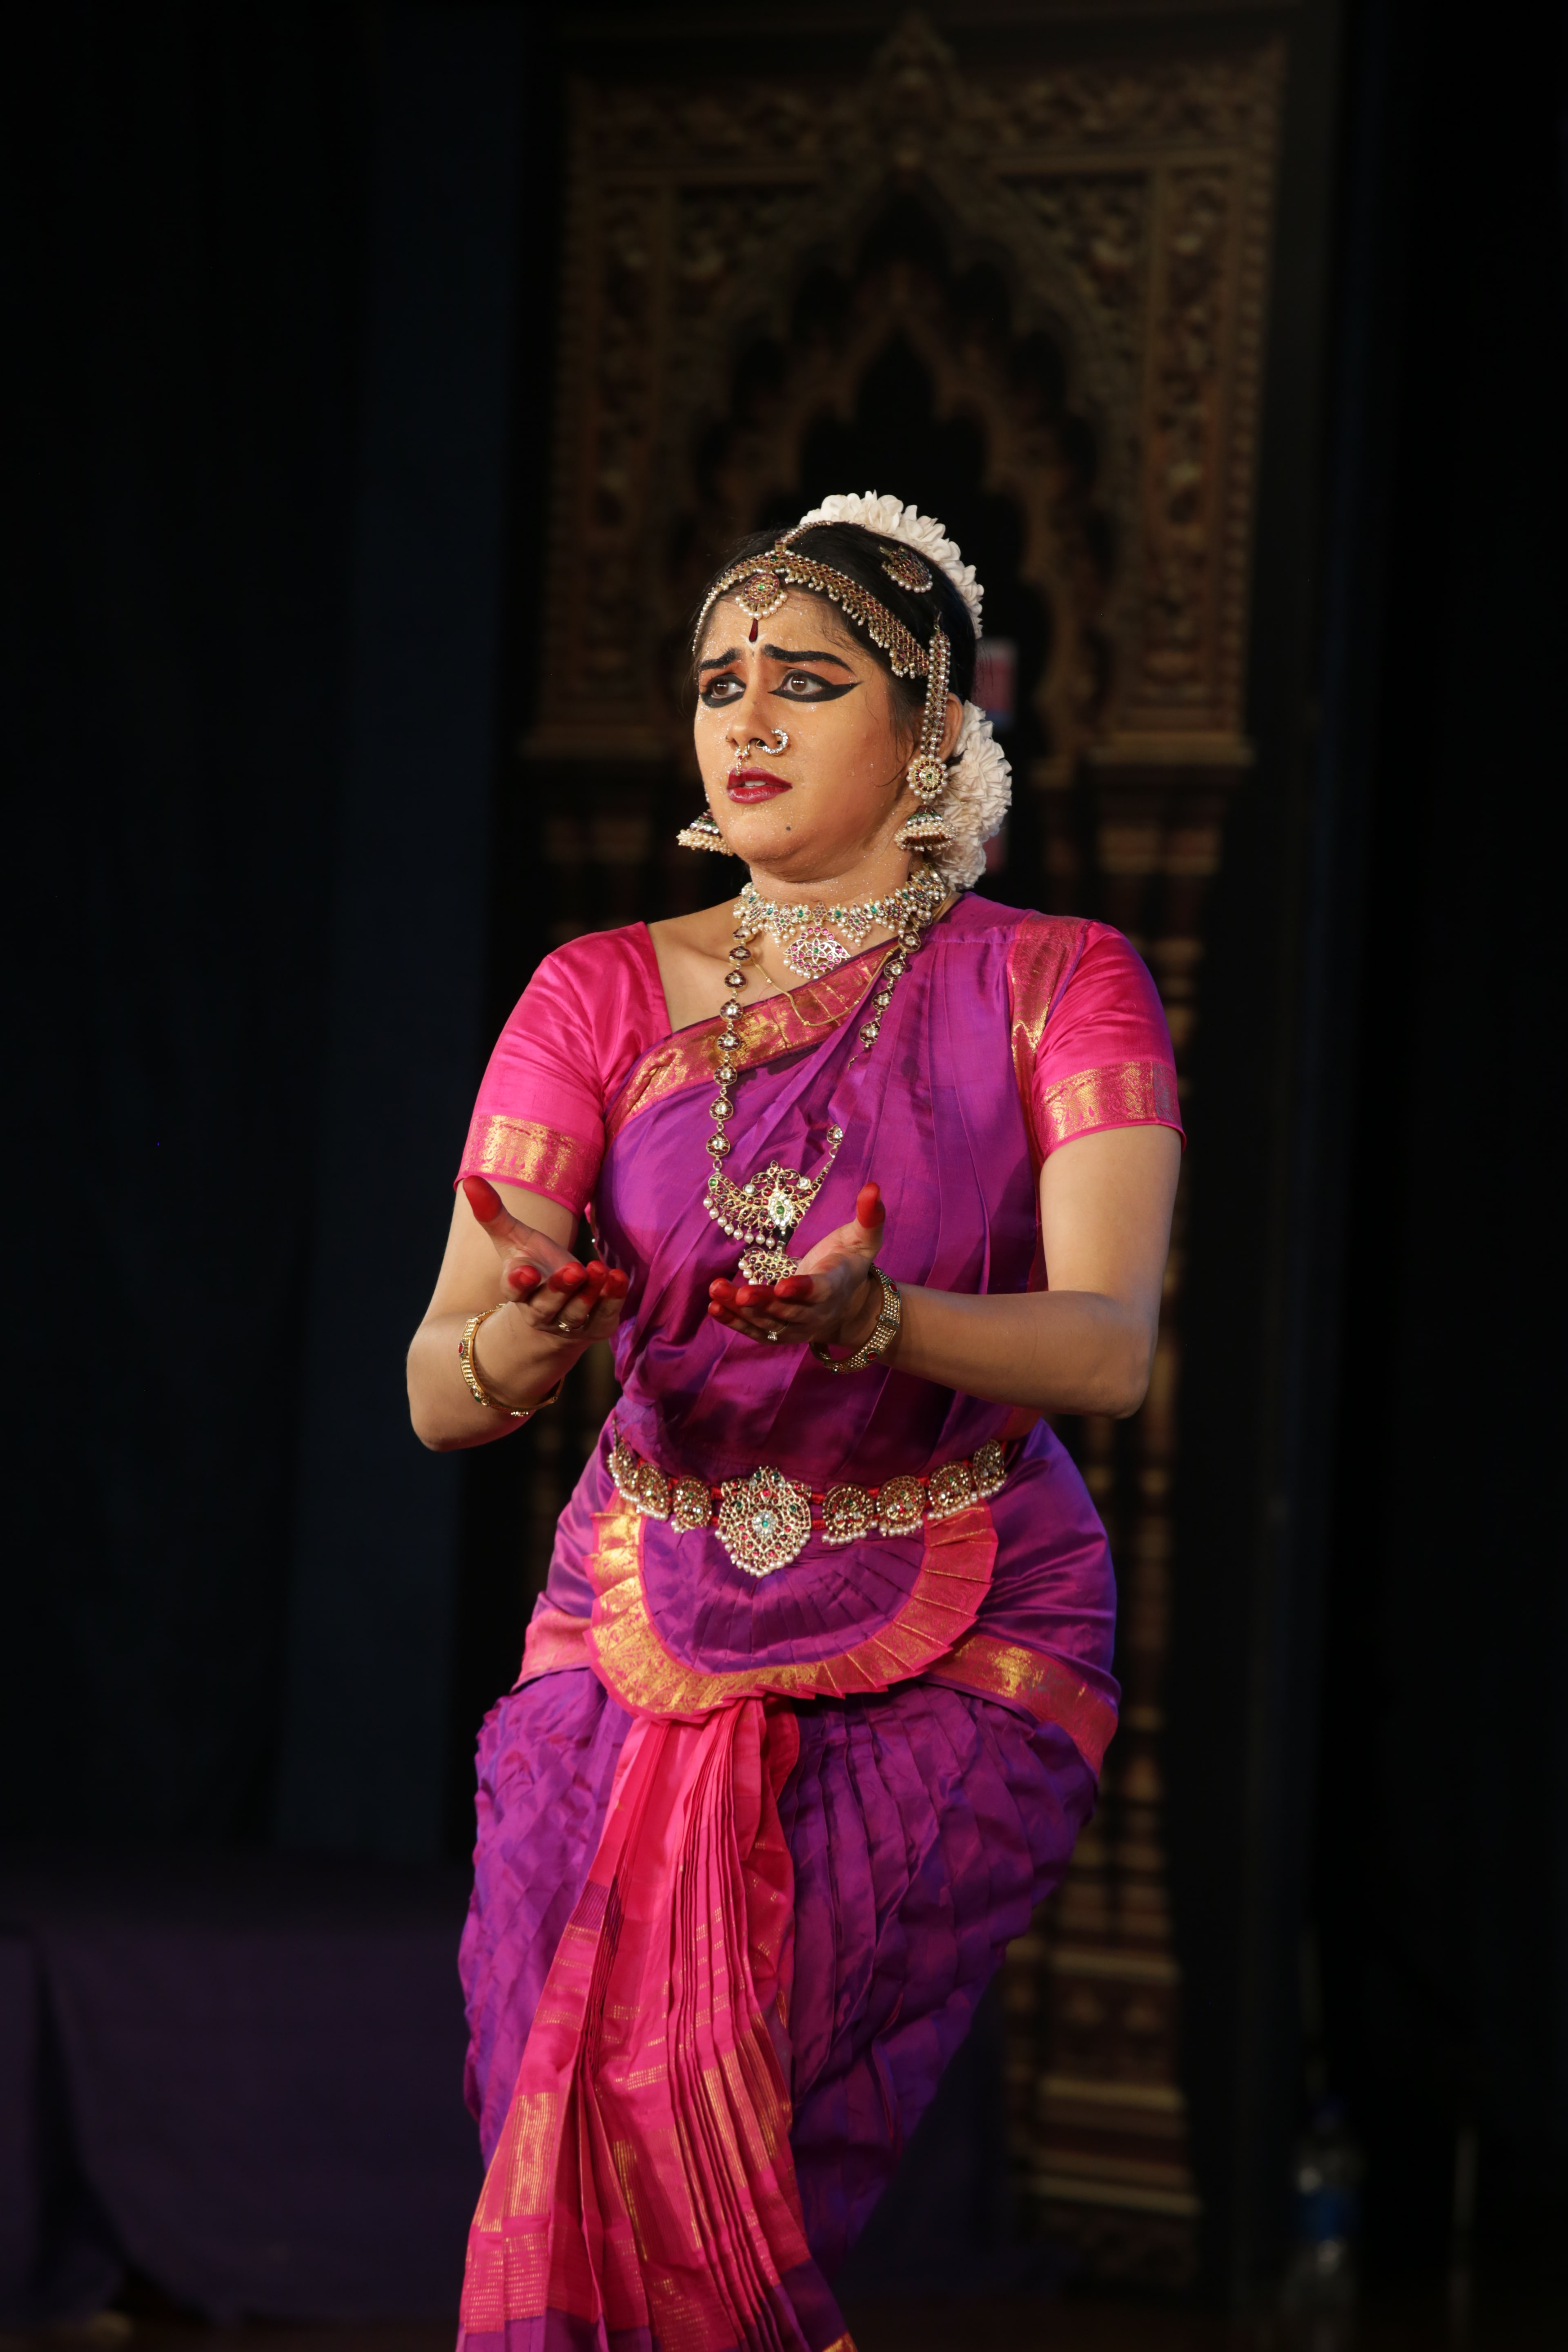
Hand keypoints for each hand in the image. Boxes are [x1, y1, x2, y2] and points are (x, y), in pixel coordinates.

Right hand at [461, 1176, 628, 1344]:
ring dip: (589, 1293)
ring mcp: (569, 1322)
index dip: (518, 1282)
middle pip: (547, 1305)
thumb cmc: (534, 1266)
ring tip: (600, 1269)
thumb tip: (469, 1179)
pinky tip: (618, 1276)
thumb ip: (494, 1214)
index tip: (525, 1271)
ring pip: (576, 1313)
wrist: (559, 1309)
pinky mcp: (597, 1325)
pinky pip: (605, 1314)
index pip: (513, 1290)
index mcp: (518, 1291)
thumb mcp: (514, 1240)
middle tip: (573, 1269)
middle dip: (559, 1288)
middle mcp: (541, 1311)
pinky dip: (613, 1297)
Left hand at [707, 1183, 888, 1354]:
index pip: (820, 1291)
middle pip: (788, 1312)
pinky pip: (756, 1331)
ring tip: (716, 1291)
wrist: (850, 1306)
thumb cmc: (851, 1262)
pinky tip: (714, 1307)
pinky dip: (735, 1322)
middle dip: (764, 1303)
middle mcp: (815, 1313)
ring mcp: (796, 1327)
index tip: (784, 1286)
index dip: (803, 1290)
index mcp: (835, 1287)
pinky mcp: (780, 1332)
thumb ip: (869, 1216)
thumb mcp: (864, 1239)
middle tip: (740, 1292)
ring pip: (768, 1323)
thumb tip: (873, 1187)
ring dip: (741, 1311)